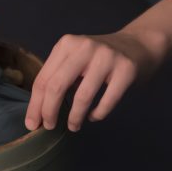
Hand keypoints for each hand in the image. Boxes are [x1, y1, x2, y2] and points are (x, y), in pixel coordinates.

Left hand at [25, 30, 165, 131]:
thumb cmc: (99, 57)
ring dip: (75, 117)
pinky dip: (97, 114)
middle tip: (49, 127)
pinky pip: (107, 101)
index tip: (32, 124)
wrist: (139, 43)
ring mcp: (106, 57)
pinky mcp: (126, 70)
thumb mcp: (75, 58)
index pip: (44, 79)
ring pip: (82, 96)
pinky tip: (93, 116)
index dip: (35, 105)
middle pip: (57, 87)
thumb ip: (58, 77)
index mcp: (66, 44)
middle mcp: (84, 47)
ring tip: (73, 126)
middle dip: (49, 111)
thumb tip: (39, 112)